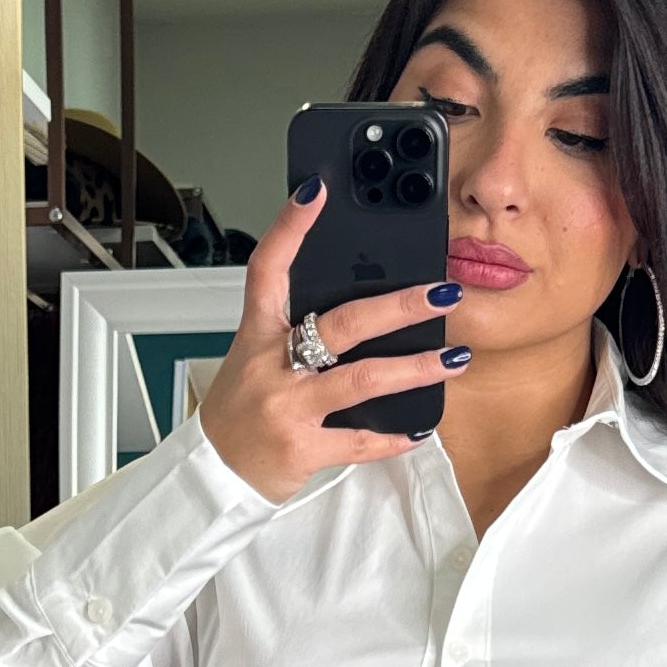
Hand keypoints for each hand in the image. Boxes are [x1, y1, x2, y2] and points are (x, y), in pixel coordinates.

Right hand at [197, 178, 465, 503]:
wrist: (214, 474)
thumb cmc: (240, 412)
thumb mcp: (255, 360)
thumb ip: (295, 332)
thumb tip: (360, 306)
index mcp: (257, 335)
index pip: (268, 269)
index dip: (289, 228)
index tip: (316, 192)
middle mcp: (271, 366)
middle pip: (341, 324)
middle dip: (398, 306)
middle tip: (441, 293)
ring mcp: (288, 408)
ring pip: (361, 379)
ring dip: (414, 367)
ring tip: (452, 358)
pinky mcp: (303, 448)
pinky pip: (359, 441)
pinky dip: (394, 436)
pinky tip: (421, 428)